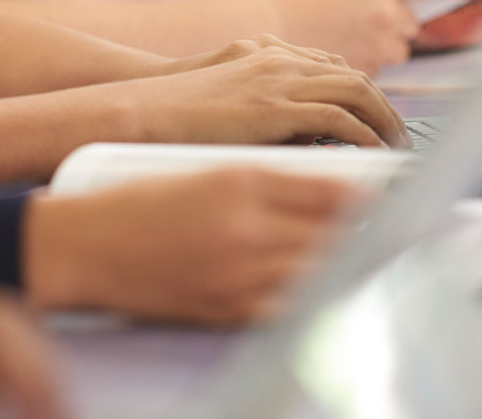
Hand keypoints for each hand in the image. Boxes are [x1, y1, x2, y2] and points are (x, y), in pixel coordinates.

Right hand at [25, 167, 360, 323]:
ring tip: (368, 258)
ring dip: (346, 266)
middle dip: (367, 234)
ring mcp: (239, 276)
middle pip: (333, 236)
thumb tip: (329, 189)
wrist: (86, 247)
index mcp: (241, 182)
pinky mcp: (229, 310)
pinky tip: (324, 287)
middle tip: (394, 230)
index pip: (329, 192)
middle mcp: (246, 229)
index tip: (392, 196)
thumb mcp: (208, 170)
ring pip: (319, 274)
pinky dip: (313, 296)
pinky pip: (291, 306)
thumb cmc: (140, 201)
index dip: (369, 197)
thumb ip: (271, 179)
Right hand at [129, 39, 406, 147]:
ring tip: (397, 151)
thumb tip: (303, 135)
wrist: (145, 107)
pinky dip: (363, 136)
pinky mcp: (275, 107)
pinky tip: (371, 155)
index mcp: (270, 54)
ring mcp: (279, 79)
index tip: (381, 122)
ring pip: (357, 92)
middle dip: (386, 109)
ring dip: (385, 123)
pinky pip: (338, 119)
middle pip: (355, 78)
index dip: (366, 96)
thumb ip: (269, 105)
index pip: (337, 69)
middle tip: (401, 140)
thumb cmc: (179, 110)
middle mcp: (281, 59)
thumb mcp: (232, 96)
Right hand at [267, 0, 478, 74]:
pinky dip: (368, 62)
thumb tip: (398, 8)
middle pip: (410, 25)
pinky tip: (341, 52)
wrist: (267, 27)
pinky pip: (381, 68)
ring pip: (398, 50)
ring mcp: (379, 43)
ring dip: (382, 47)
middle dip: (395, 26)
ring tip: (346, 39)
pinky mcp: (370, 69)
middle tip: (362, 23)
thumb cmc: (297, 2)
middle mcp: (384, 13)